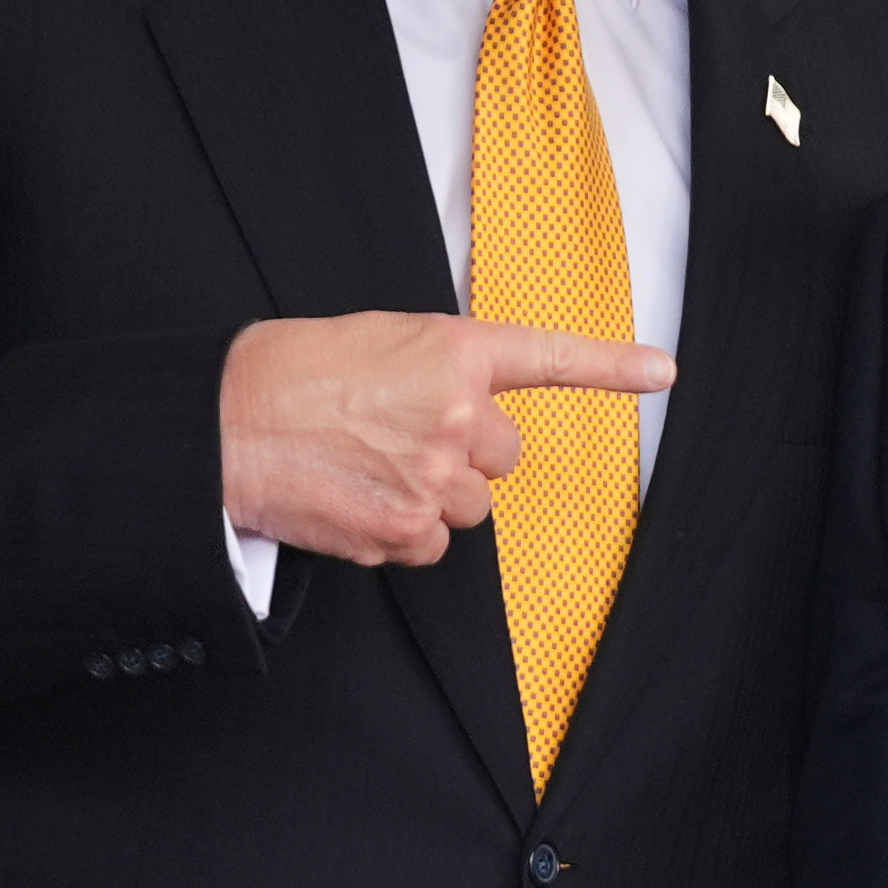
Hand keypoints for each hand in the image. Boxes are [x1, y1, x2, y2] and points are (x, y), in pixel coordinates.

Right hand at [218, 312, 674, 566]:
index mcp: (453, 352)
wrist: (224, 422)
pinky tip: (355, 501)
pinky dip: (399, 533)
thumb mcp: (379, 342)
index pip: (549, 357)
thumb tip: (465, 408)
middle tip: (400, 438)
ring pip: (468, 507)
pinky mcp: (405, 528)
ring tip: (367, 468)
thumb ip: (439, 371)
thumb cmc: (290, 374)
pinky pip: (429, 545)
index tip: (663, 371)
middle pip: (502, 456)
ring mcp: (434, 475)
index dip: (613, 366)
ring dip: (431, 496)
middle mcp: (457, 413)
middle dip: (463, 455)